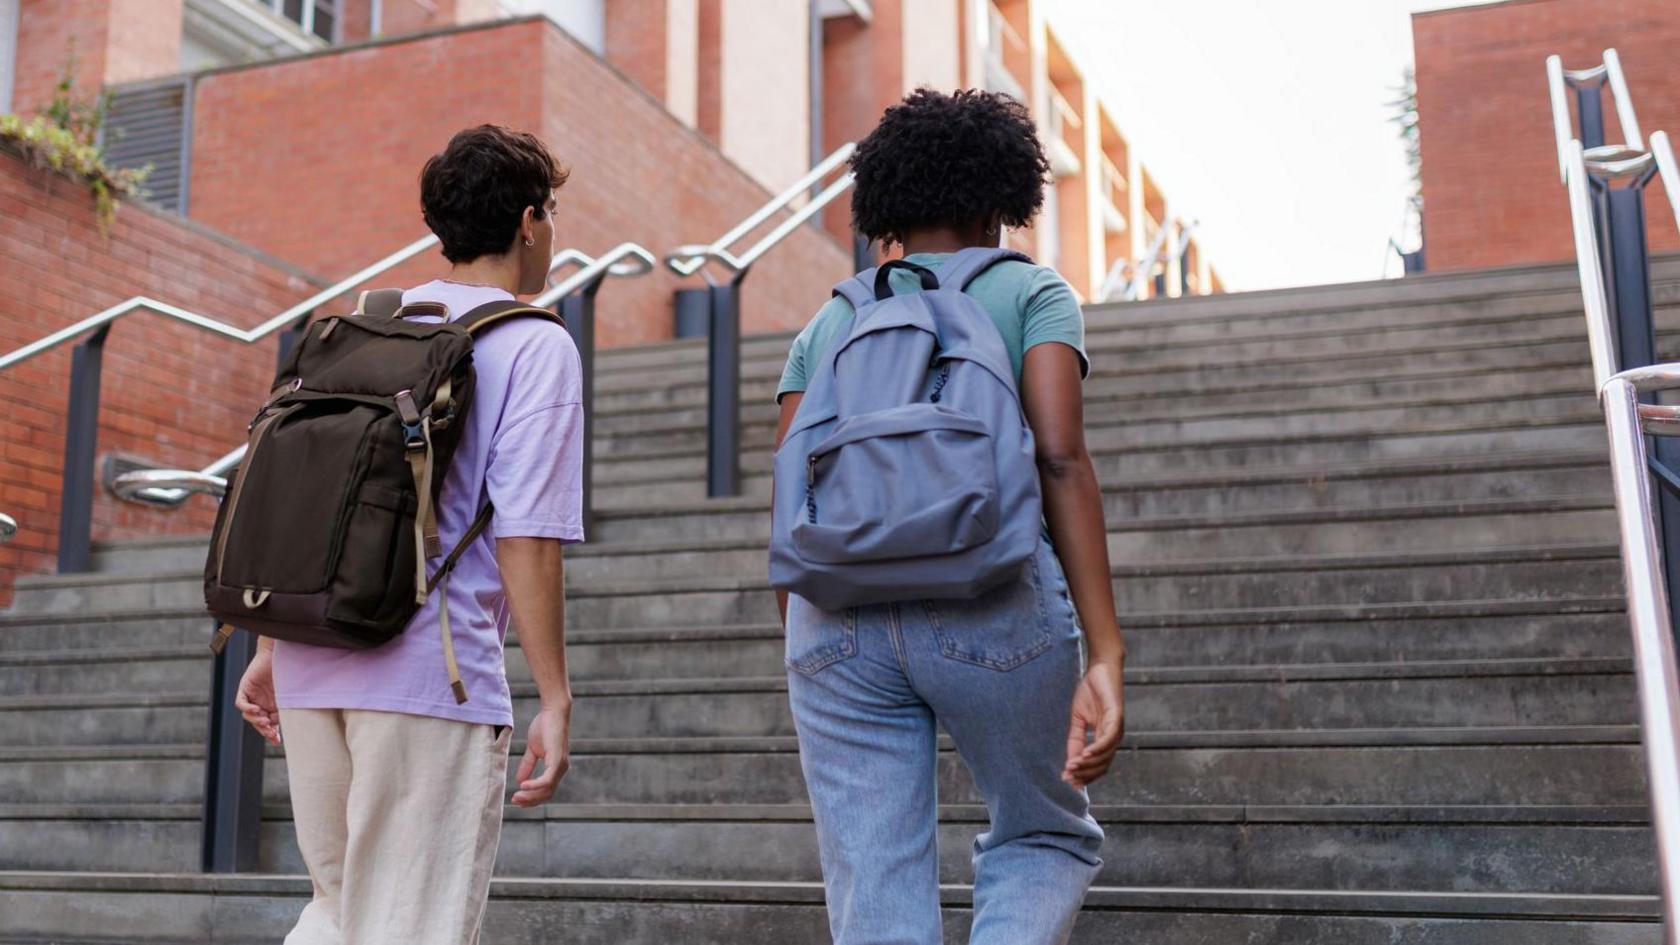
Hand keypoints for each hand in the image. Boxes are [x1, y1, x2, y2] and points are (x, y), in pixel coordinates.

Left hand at [234, 648, 281, 746]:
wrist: (279, 654)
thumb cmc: (288, 671)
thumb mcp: (290, 695)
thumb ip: (288, 708)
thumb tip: (292, 725)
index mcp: (272, 705)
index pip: (268, 724)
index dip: (271, 734)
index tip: (277, 741)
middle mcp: (261, 702)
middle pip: (258, 722)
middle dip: (263, 730)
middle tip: (271, 734)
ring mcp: (252, 696)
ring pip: (248, 715)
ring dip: (256, 720)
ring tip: (265, 721)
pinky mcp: (245, 688)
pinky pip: (241, 703)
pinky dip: (248, 708)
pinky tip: (257, 710)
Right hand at [512, 698, 571, 806]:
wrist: (553, 712)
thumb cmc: (545, 727)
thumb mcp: (533, 749)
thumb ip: (528, 765)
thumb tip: (519, 781)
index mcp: (556, 768)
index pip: (546, 791)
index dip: (532, 798)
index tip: (516, 800)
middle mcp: (561, 769)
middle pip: (547, 794)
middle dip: (530, 800)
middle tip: (514, 801)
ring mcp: (561, 765)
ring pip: (547, 789)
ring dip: (531, 795)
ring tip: (517, 797)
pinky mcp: (558, 759)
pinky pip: (548, 779)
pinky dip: (535, 785)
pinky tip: (523, 785)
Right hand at [1064, 657, 1123, 788]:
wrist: (1100, 668)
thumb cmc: (1090, 692)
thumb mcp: (1078, 719)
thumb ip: (1075, 740)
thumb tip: (1070, 762)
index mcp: (1105, 739)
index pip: (1098, 765)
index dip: (1084, 775)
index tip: (1067, 780)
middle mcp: (1113, 737)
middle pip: (1102, 765)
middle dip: (1084, 774)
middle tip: (1067, 777)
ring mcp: (1117, 728)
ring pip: (1105, 755)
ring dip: (1088, 764)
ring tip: (1072, 767)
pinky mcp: (1117, 717)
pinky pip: (1107, 738)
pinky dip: (1096, 748)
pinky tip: (1084, 754)